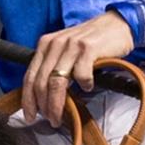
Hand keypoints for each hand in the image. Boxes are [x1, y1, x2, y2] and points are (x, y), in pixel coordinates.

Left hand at [23, 12, 134, 126]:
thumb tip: (45, 97)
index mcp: (46, 45)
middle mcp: (55, 44)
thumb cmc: (92, 41)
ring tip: (60, 115)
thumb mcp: (65, 50)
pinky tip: (88, 87)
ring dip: (57, 104)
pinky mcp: (88, 48)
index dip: (28, 99)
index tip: (30, 115)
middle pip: (41, 82)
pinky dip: (84, 85)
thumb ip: (54, 67)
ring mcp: (71, 45)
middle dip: (43, 106)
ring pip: (56, 82)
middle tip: (50, 120)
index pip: (29, 76)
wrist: (116, 24)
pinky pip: (81, 74)